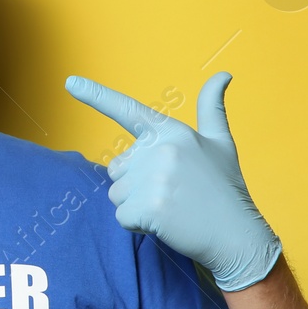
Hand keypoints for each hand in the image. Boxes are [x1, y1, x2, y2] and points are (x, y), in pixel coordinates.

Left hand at [64, 70, 281, 291]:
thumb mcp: (221, 143)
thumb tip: (223, 74)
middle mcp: (160, 150)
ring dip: (137, 205)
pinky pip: (122, 216)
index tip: (70, 82)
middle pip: (118, 168)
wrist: (237, 234)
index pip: (128, 110)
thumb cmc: (225, 188)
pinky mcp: (147, 207)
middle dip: (136, 184)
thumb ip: (211, 108)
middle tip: (173, 192)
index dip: (96, 95)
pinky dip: (138, 224)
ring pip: (117, 194)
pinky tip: (166, 222)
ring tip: (172, 207)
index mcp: (173, 132)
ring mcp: (153, 179)